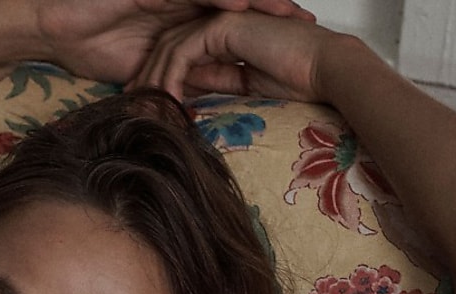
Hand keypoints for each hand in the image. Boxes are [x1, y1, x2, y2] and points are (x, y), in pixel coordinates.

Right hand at [34, 0, 316, 85]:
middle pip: (234, 4)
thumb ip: (179, 77)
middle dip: (269, 11)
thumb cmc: (91, 45)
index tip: (291, 47)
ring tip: (282, 8)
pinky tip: (238, 5)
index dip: (259, 32)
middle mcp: (181, 2)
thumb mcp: (147, 70)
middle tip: (303, 22)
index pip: (228, 26)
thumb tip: (208, 96)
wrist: (56, 26)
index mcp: (182, 21)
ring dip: (252, 0)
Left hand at [128, 10, 339, 101]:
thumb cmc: (298, 78)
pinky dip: (171, 79)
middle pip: (167, 51)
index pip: (179, 58)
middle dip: (147, 81)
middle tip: (132, 112)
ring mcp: (218, 20)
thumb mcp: (246, 85)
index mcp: (222, 36)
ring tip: (143, 112)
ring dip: (154, 83)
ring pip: (170, 51)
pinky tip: (166, 104)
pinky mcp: (221, 26)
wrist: (324, 66)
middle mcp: (217, 23)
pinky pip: (182, 54)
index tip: (145, 111)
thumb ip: (220, 82)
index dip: (160, 83)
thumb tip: (195, 98)